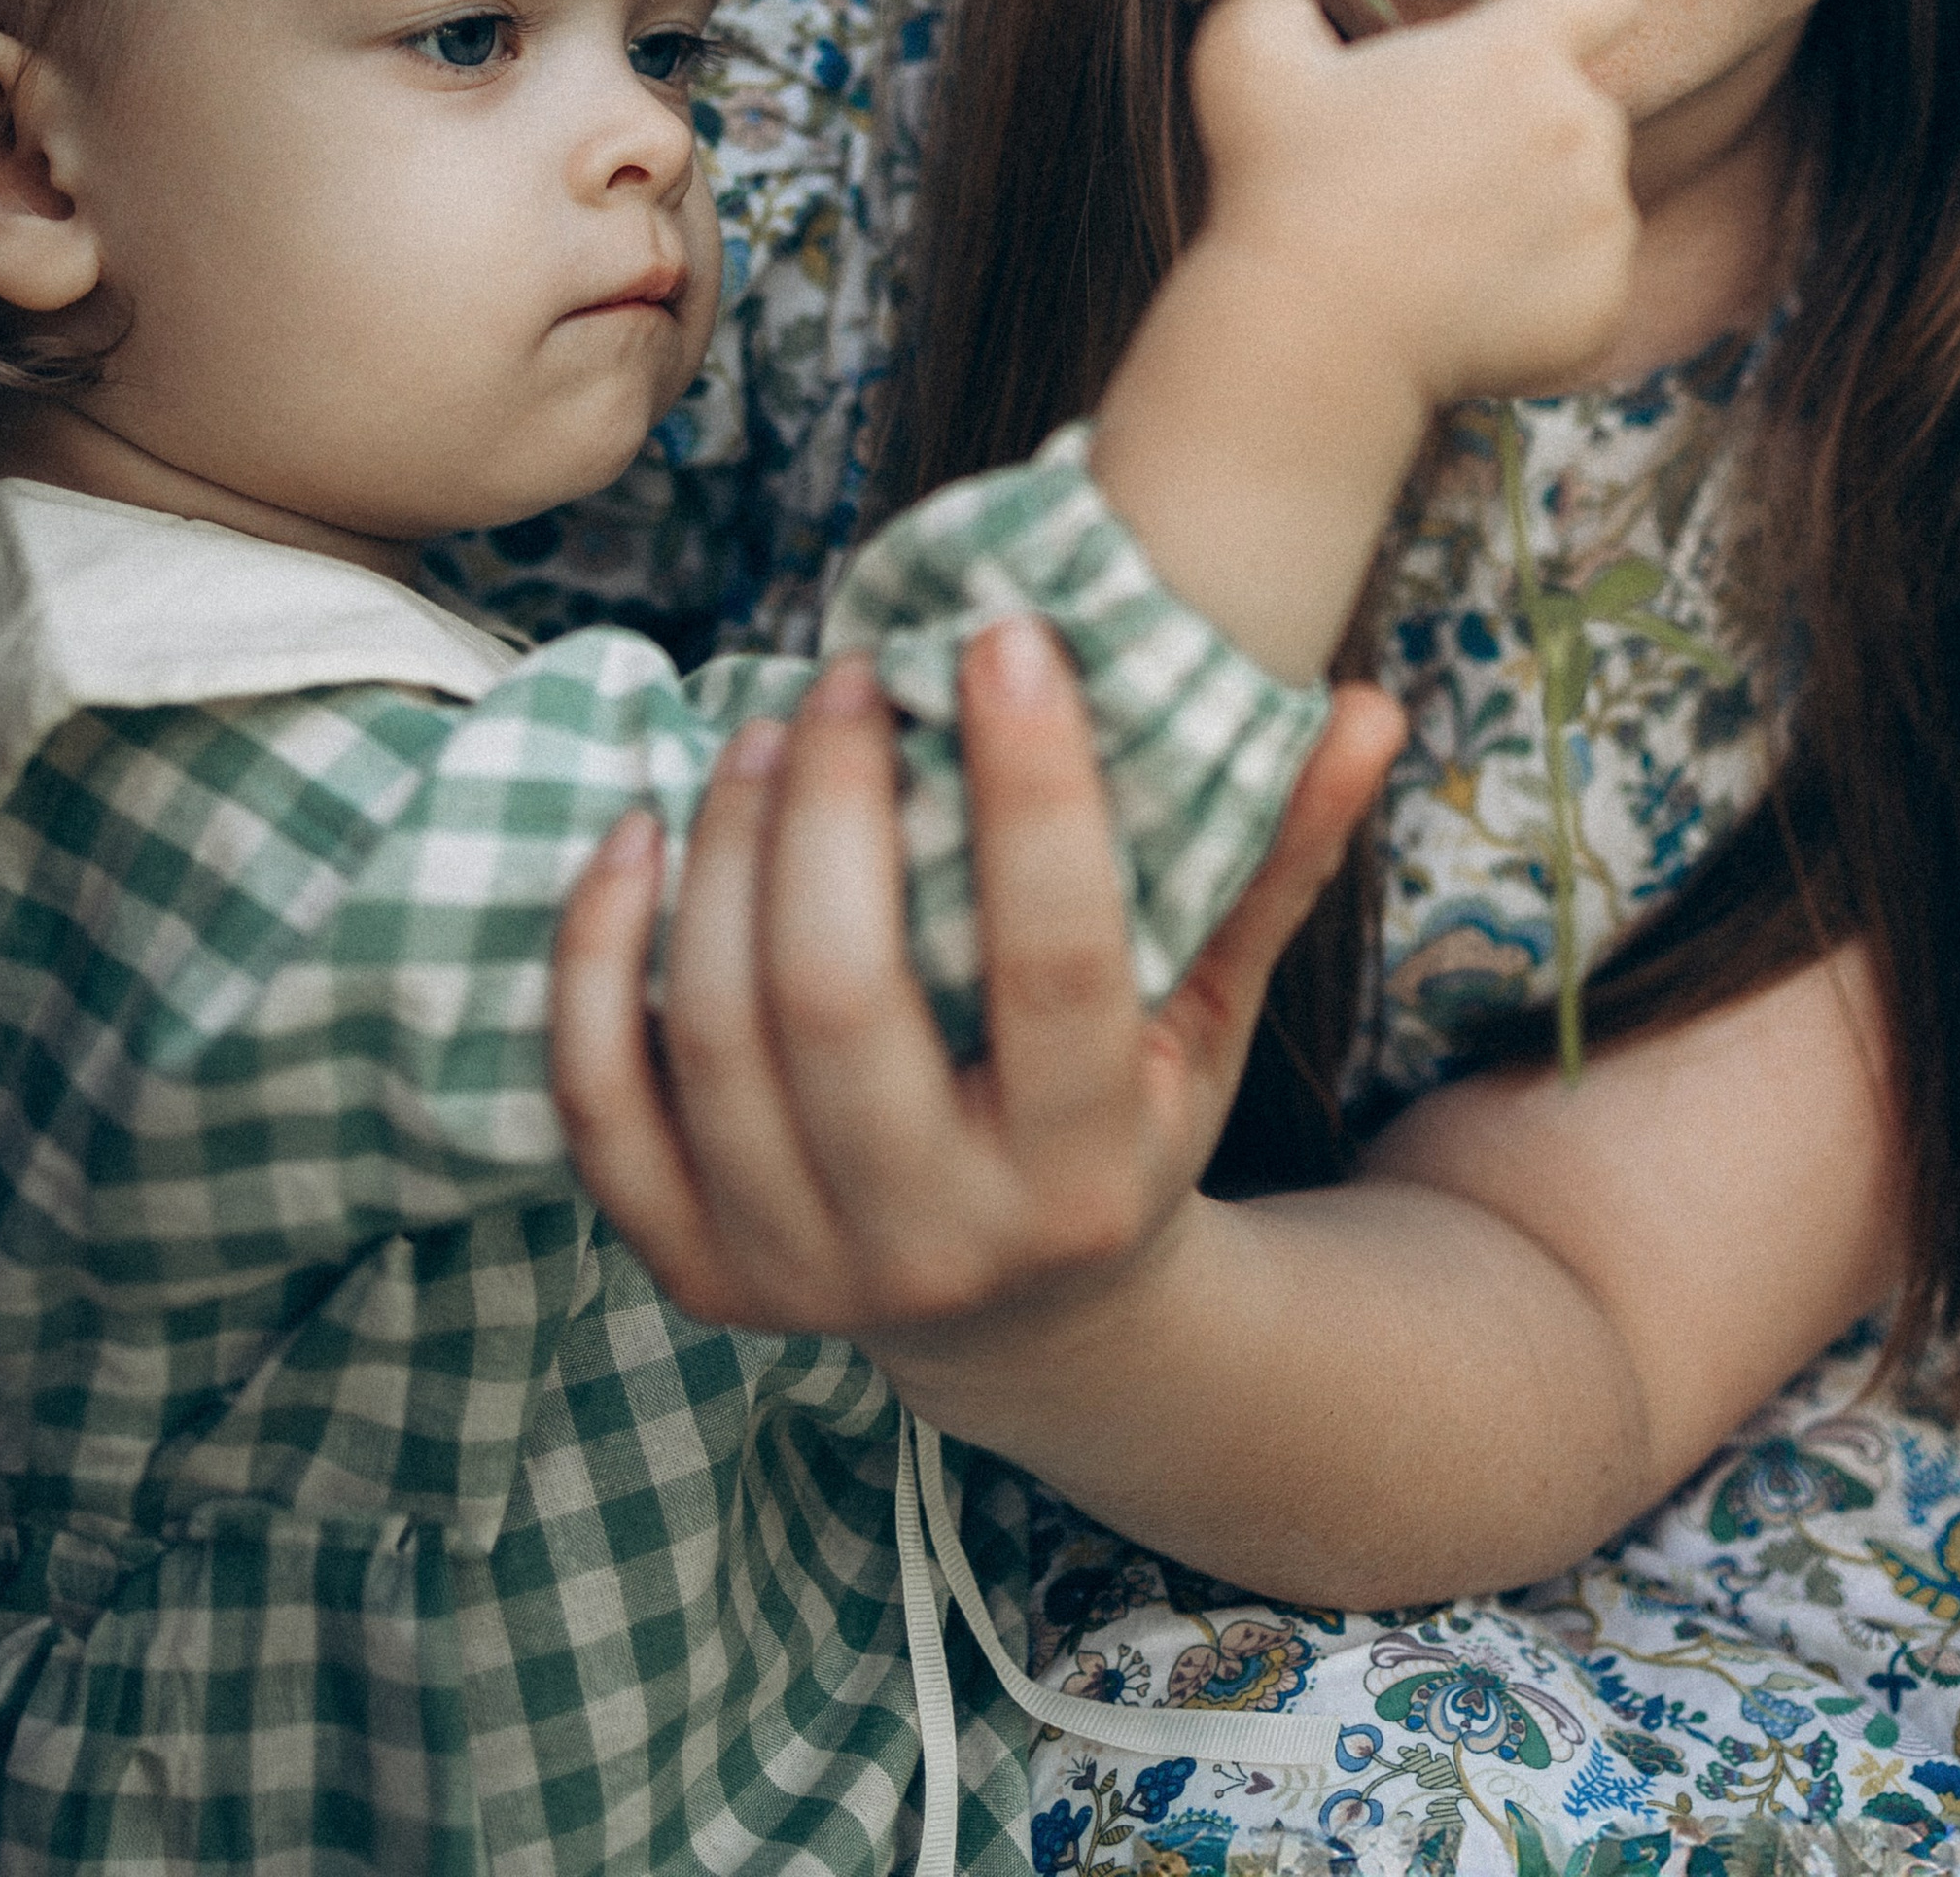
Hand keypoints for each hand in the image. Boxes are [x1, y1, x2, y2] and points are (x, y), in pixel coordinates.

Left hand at [549, 614, 1402, 1336]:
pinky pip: (599, 1102)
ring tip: (767, 729)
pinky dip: (594, 957)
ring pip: (715, 1030)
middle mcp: (933, 1243)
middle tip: (851, 674)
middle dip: (832, 805)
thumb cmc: (1128, 1122)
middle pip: (837, 997)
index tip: (1006, 633)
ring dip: (726, 850)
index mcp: (1084, 1178)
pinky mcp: (691, 1268)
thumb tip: (1366, 708)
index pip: (1055, 963)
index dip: (1031, 790)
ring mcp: (794, 1270)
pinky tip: (634, 834)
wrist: (1023, 1325)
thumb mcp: (1212, 1014)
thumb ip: (1271, 862)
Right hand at [1188, 0, 1640, 408]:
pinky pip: (1587, 282)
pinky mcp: (1602, 302)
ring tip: (1445, 248)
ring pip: (1588, 199)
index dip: (1583, 9)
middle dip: (1526, 129)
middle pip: (1584, 107)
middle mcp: (1581, 126)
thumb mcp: (1245, 61)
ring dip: (1536, 211)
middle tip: (1439, 173)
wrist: (1316, 333)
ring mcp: (1601, 220)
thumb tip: (1290, 3)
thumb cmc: (1282, 188)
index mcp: (1516, 54)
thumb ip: (1273, 3)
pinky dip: (1541, 293)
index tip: (1548, 39)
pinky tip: (1465, 304)